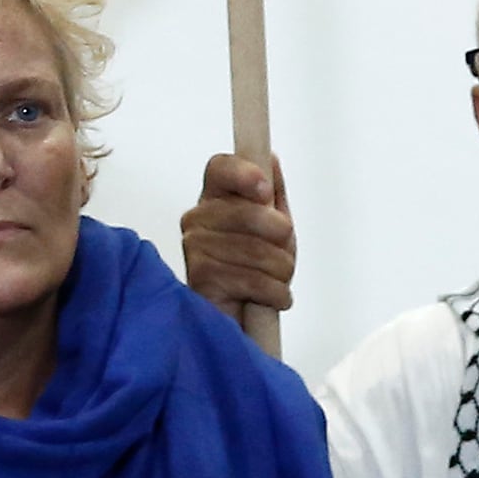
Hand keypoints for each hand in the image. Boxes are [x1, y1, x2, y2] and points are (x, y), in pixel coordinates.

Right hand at [178, 153, 296, 316]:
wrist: (242, 318)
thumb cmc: (255, 269)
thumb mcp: (273, 227)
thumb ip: (271, 193)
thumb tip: (270, 159)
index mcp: (215, 198)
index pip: (220, 168)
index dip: (244, 173)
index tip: (265, 190)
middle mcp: (197, 219)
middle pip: (248, 212)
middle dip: (281, 239)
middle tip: (283, 254)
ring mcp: (195, 249)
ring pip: (258, 251)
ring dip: (281, 271)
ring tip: (277, 280)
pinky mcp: (200, 280)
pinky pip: (253, 280)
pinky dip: (276, 293)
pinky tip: (273, 296)